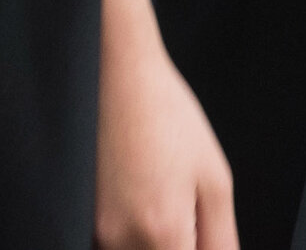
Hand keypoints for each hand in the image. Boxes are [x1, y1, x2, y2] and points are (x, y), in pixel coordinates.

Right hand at [96, 25, 237, 249]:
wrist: (116, 74)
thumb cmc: (165, 115)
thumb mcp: (215, 179)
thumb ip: (222, 240)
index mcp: (163, 233)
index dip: (203, 248)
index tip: (204, 231)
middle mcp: (121, 240)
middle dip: (182, 243)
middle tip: (188, 209)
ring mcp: (97, 230)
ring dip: (158, 240)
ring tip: (164, 196)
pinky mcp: (83, 217)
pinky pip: (120, 242)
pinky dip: (136, 233)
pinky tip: (143, 197)